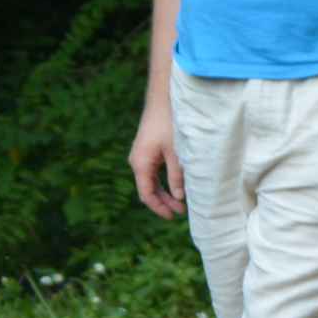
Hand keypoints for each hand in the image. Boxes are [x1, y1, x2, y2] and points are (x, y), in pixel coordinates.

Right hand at [130, 100, 183, 218]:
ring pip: (151, 181)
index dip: (159, 207)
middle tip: (180, 213)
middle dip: (163, 202)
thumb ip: (177, 175)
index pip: (147, 193)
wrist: (162, 100)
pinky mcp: (148, 151)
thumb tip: (179, 197)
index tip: (172, 217)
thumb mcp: (176, 152)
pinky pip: (154, 172)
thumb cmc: (169, 123)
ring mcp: (142, 156)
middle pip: (148, 189)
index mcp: (141, 163)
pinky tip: (177, 187)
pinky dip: (164, 182)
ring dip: (165, 193)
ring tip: (180, 204)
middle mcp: (137, 161)